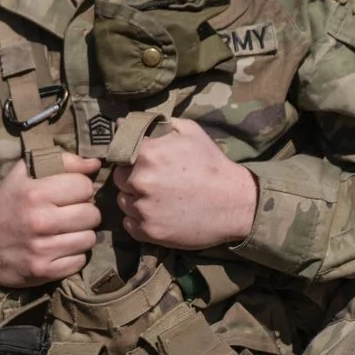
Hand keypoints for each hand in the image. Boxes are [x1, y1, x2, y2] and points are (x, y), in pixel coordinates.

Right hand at [0, 153, 103, 288]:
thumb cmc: (5, 203)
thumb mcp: (23, 174)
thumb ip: (60, 162)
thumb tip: (95, 164)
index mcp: (34, 192)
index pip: (84, 186)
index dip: (80, 188)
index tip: (68, 194)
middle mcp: (39, 221)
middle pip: (92, 214)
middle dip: (84, 212)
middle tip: (68, 214)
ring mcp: (41, 250)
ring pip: (89, 239)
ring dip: (80, 235)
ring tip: (64, 232)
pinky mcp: (43, 272)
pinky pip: (80, 261)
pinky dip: (73, 255)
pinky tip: (58, 248)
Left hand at [113, 117, 258, 249]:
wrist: (236, 203)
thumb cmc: (211, 164)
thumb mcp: (188, 131)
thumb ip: (153, 124)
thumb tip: (120, 122)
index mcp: (147, 153)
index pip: (118, 154)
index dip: (129, 158)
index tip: (143, 163)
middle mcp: (141, 181)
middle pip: (119, 179)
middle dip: (132, 179)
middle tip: (155, 181)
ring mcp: (145, 209)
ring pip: (123, 202)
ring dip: (135, 200)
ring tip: (159, 198)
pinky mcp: (150, 232)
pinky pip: (130, 224)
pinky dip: (139, 220)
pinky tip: (158, 214)